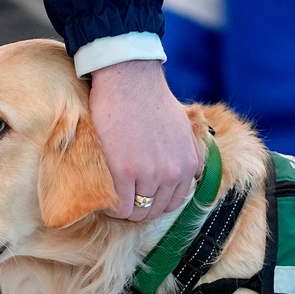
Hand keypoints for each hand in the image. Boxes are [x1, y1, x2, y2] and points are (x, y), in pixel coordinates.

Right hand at [89, 60, 201, 220]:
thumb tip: (186, 173)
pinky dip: (112, 208)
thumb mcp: (184, 130)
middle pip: (156, 210)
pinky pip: (120, 206)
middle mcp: (174, 173)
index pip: (175, 202)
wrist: (131, 81)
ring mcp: (150, 175)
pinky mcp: (125, 173)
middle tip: (124, 199)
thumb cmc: (152, 100)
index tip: (142, 197)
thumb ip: (187, 154)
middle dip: (141, 208)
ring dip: (125, 209)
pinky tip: (105, 199)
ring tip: (113, 198)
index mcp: (190, 164)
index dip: (156, 202)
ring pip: (138, 212)